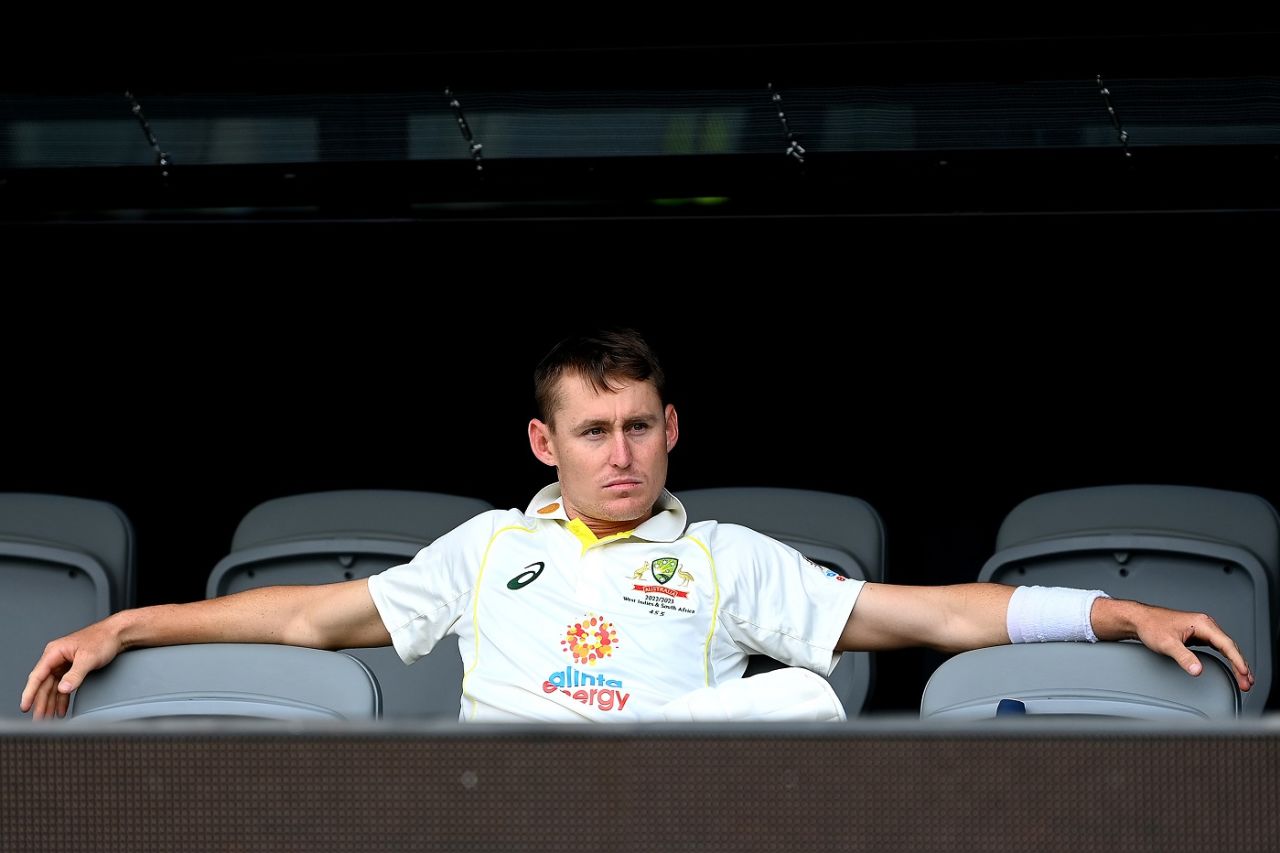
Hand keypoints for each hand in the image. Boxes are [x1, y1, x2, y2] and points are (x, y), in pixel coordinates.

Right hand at [20, 618, 122, 719]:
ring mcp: (63, 664)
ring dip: (51, 703)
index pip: (37, 676)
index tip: (25, 707)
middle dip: (41, 703)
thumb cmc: (103, 639)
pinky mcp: (72, 668)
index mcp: (54, 652)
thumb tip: (62, 689)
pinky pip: (63, 686)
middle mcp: (56, 658)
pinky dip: (62, 698)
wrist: (117, 634)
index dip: (30, 693)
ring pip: (52, 687)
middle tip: (39, 719)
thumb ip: (75, 675)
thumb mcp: (88, 658)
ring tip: (48, 718)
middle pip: (44, 684)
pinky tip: (61, 709)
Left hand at [1094, 598, 1253, 692]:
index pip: (1227, 644)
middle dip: (1241, 666)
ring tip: (1244, 680)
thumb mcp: (1167, 644)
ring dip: (1236, 663)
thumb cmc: (1151, 626)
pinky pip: (1218, 648)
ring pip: (1226, 648)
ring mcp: (1202, 629)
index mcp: (1203, 623)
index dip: (1237, 660)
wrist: (1139, 619)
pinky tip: (1232, 667)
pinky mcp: (1198, 635)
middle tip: (1247, 684)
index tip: (1244, 674)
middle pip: (1230, 647)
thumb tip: (1198, 670)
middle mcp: (1206, 625)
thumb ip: (1184, 657)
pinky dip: (1227, 658)